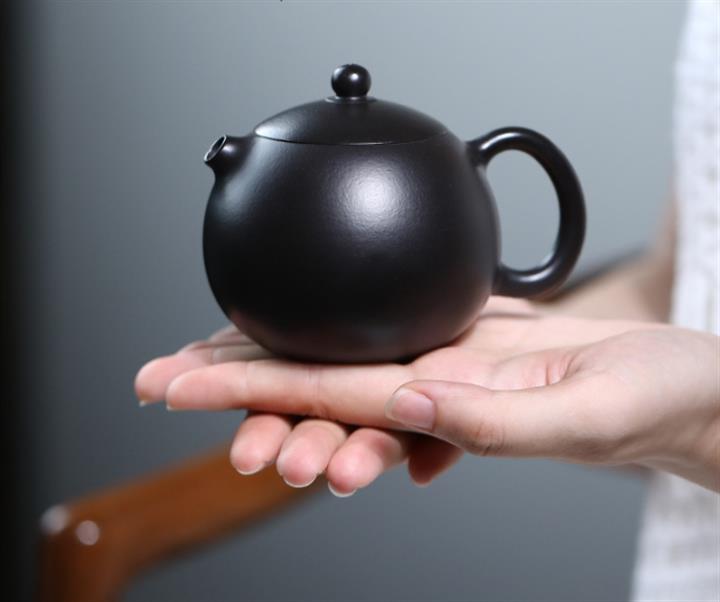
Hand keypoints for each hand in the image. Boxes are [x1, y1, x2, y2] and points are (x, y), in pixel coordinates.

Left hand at [136, 298, 657, 492]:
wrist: (682, 390)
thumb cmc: (652, 407)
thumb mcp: (580, 416)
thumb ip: (492, 421)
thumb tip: (408, 400)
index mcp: (447, 410)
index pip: (323, 401)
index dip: (244, 391)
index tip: (176, 384)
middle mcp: (431, 390)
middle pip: (313, 386)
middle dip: (233, 384)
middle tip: (160, 376)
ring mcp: (445, 364)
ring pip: (342, 364)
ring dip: (276, 364)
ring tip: (205, 366)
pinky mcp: (467, 338)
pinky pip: (389, 337)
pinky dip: (339, 335)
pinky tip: (302, 341)